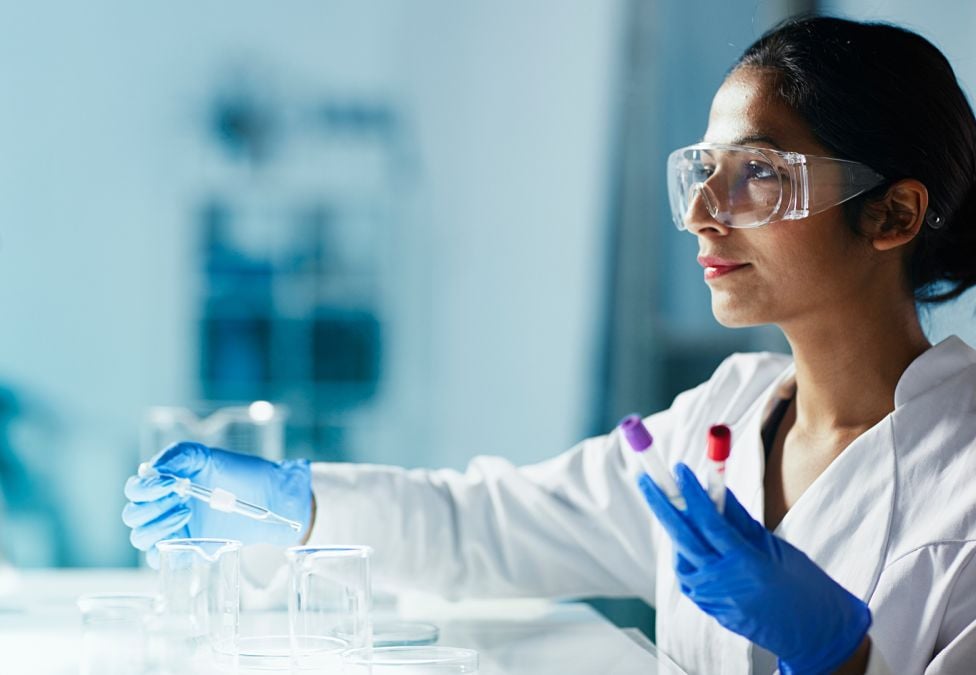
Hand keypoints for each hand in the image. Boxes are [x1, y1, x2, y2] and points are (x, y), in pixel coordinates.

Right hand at [123, 442, 312, 567]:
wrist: (269, 496)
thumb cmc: (239, 474)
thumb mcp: (207, 457)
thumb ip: (179, 456)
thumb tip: (152, 468)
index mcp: (163, 485)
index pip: (135, 489)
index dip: (145, 488)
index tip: (170, 483)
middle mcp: (162, 508)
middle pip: (132, 515)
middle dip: (151, 507)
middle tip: (180, 499)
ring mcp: (173, 530)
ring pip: (141, 538)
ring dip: (157, 527)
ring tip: (187, 512)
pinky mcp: (186, 549)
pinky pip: (160, 559)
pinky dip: (165, 550)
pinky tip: (186, 537)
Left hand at [638, 463, 870, 674]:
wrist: (814, 635)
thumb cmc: (804, 586)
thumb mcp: (775, 547)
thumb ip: (741, 520)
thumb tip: (715, 487)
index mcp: (747, 564)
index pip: (710, 523)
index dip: (692, 494)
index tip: (679, 469)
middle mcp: (724, 583)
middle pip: (682, 537)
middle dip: (660, 505)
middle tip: (645, 479)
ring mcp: (713, 599)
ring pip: (681, 556)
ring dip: (674, 528)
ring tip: (672, 505)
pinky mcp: (709, 609)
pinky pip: (688, 574)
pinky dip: (685, 552)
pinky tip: (691, 538)